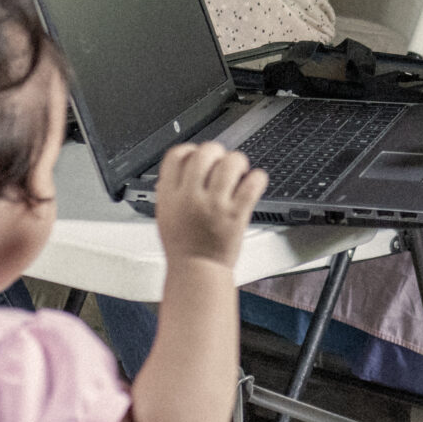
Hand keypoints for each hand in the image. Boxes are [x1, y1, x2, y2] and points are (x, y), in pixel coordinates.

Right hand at [153, 144, 266, 266]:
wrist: (197, 272)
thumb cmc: (183, 247)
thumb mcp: (165, 214)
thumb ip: (171, 189)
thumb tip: (181, 168)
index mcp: (170, 195)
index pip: (177, 154)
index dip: (190, 150)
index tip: (198, 155)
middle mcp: (191, 197)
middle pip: (205, 152)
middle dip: (217, 152)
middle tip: (222, 164)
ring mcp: (214, 205)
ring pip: (231, 163)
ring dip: (238, 162)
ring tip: (239, 173)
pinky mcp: (236, 214)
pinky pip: (252, 183)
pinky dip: (257, 178)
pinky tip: (253, 183)